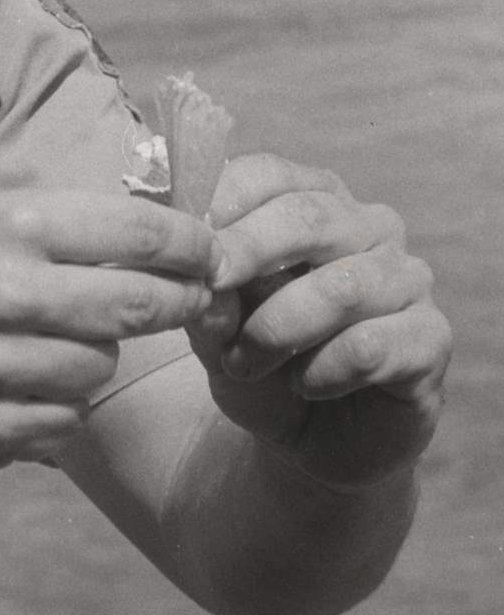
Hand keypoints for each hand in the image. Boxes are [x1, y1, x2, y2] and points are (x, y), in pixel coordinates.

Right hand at [0, 191, 216, 470]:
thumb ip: (60, 226)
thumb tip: (164, 233)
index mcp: (6, 228)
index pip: (138, 232)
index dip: (193, 242)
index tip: (210, 250)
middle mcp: (4, 295)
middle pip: (141, 305)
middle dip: (179, 301)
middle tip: (189, 299)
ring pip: (103, 367)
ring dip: (98, 354)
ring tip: (60, 340)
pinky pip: (66, 420)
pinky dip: (59, 403)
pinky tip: (25, 382)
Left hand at [193, 155, 450, 488]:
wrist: (311, 441)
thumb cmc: (261, 362)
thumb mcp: (216, 326)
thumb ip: (206, 293)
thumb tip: (195, 269)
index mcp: (312, 202)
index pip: (269, 174)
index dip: (223, 200)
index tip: (184, 236)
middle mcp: (369, 228)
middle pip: (311, 217)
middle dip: (249, 250)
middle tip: (211, 285)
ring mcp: (408, 279)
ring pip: (342, 287)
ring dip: (278, 329)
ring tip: (244, 363)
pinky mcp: (430, 338)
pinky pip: (371, 346)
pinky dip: (323, 371)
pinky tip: (305, 387)